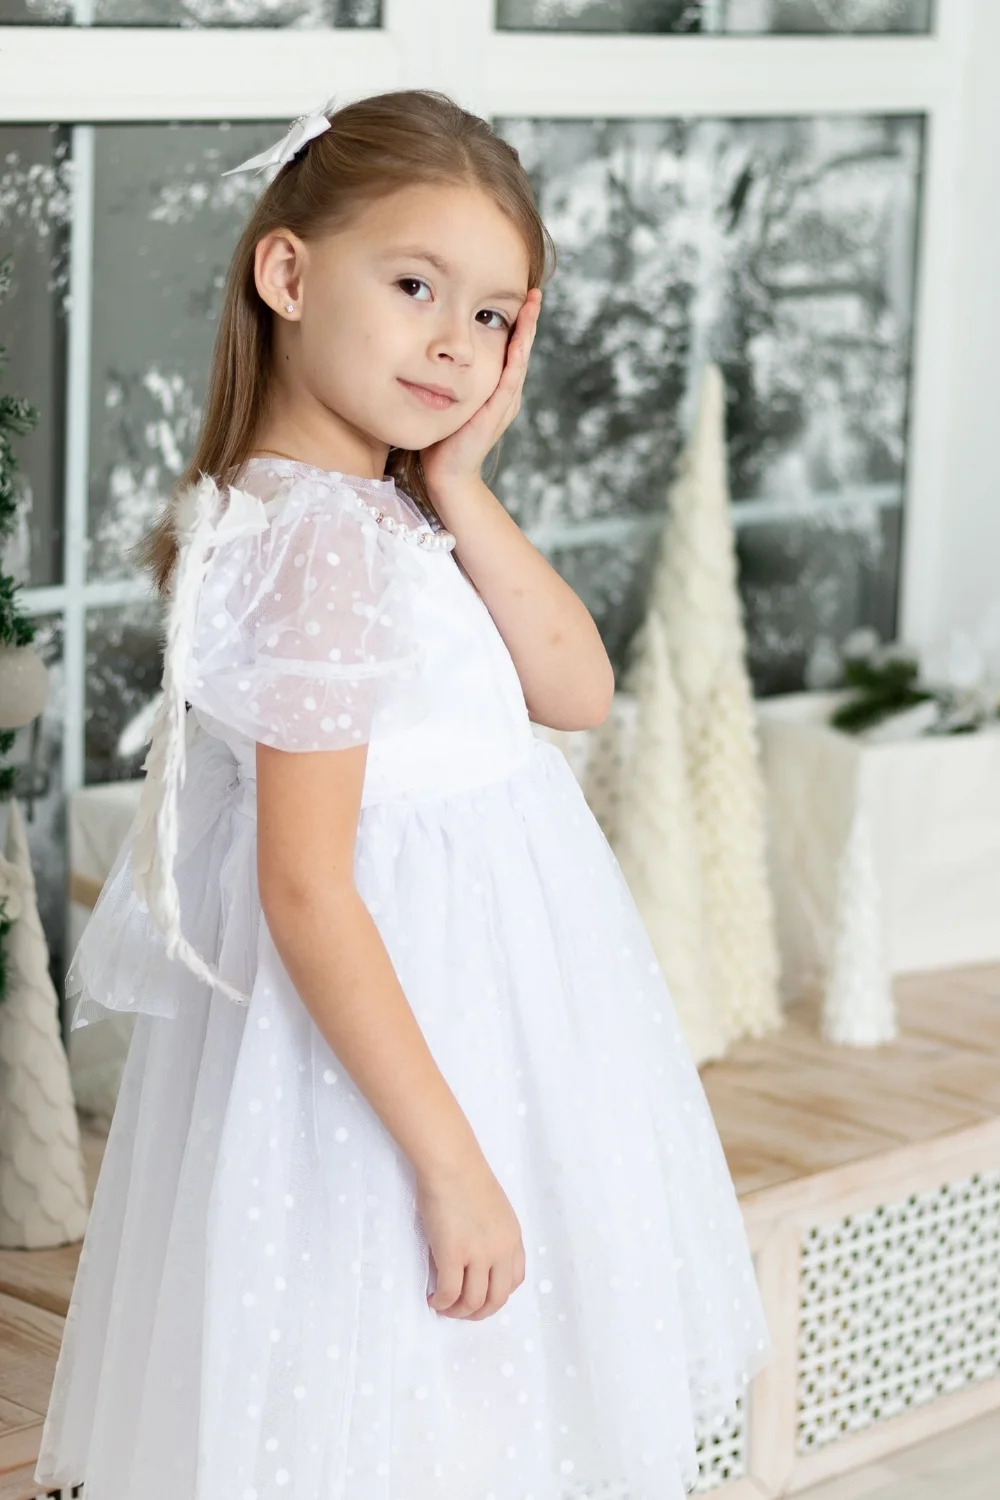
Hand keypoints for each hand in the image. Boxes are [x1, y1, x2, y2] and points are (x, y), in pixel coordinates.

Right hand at [416, 1155, 525, 1320]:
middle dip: (478, 1312)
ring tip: (443, 1306)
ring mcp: (479, 1254)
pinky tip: (433, 1299)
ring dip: (458, 1311)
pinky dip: (441, 1303)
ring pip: (474, 1302)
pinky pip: (450, 1293)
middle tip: (460, 1311)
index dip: (495, 1295)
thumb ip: (490, 1235)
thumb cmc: (465, 1176)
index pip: (514, 1281)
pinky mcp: (454, 1255)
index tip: (478, 1295)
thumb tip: (472, 1259)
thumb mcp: (493, 1209)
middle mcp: (502, 1250)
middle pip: (497, 1299)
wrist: (452, 1163)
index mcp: (513, 1237)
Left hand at [420, 288, 541, 495]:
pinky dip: (516, 359)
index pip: (510, 349)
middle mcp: (506, 394)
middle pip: (522, 349)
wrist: (448, 475)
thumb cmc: (443, 439)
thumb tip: (432, 352)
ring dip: (527, 333)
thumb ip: (449, 379)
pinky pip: (509, 380)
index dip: (517, 323)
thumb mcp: (447, 400)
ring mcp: (504, 403)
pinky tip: (518, 340)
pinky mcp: (495, 413)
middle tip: (535, 292)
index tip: (521, 296)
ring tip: (532, 307)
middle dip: (529, 320)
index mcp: (497, 389)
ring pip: (520, 360)